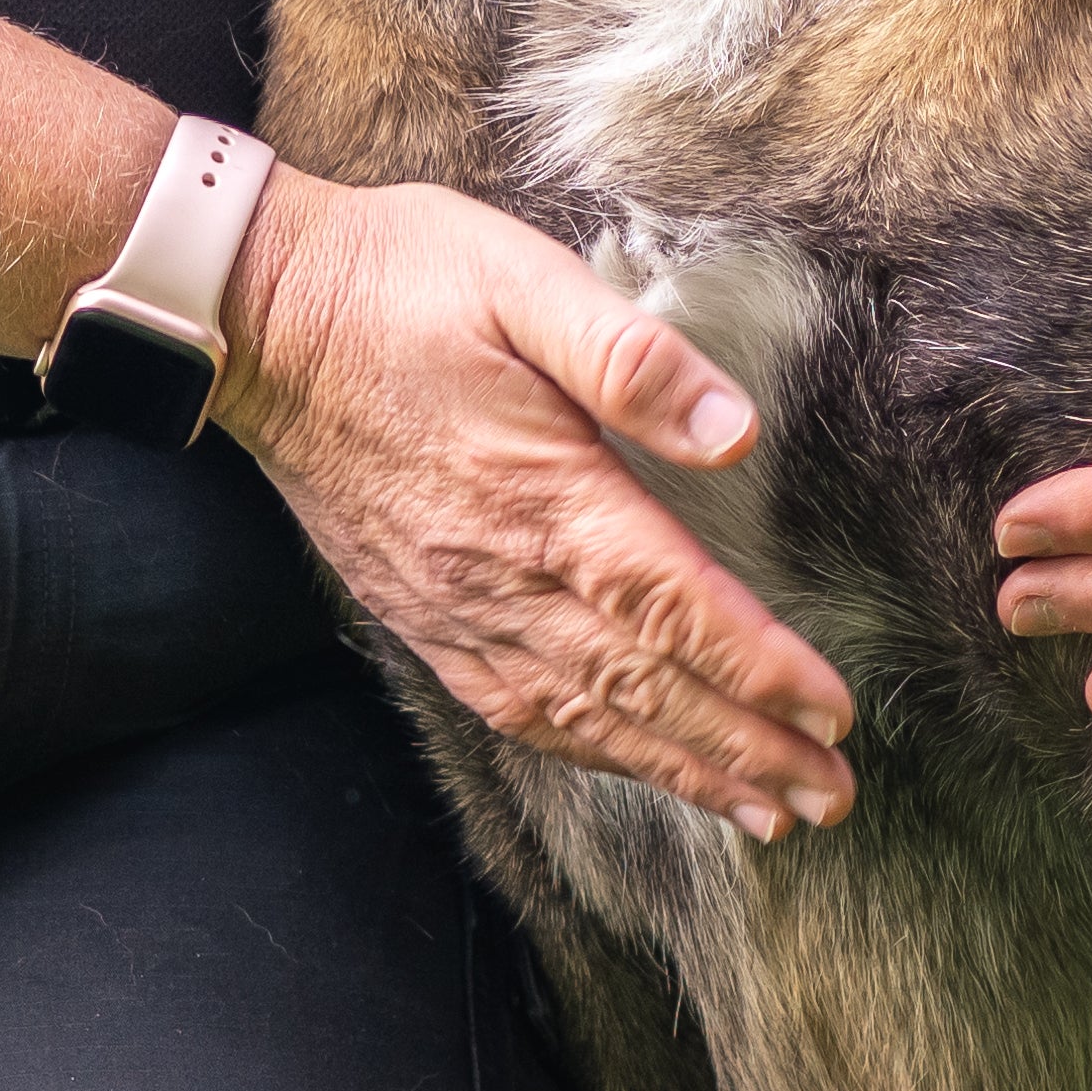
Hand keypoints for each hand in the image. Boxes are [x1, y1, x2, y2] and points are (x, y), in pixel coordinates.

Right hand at [228, 173, 862, 837]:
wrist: (259, 316)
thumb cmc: (397, 282)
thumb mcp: (522, 278)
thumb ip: (632, 357)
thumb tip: (735, 431)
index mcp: (541, 493)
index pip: (674, 608)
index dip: (760, 672)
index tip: (833, 719)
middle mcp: (498, 570)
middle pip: (643, 687)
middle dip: (745, 749)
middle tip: (829, 799)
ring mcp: (453, 603)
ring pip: (583, 716)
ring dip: (679, 769)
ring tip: (760, 812)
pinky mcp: (419, 611)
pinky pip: (512, 708)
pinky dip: (586, 751)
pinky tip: (631, 765)